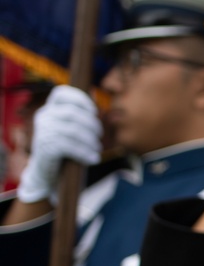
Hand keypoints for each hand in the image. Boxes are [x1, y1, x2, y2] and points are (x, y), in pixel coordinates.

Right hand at [17, 85, 102, 204]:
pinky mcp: (46, 148)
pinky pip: (70, 147)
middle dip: (91, 123)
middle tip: (99, 135)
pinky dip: (85, 153)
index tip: (94, 111)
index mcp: (48, 109)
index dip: (80, 98)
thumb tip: (94, 98)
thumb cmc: (63, 148)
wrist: (46, 172)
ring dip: (90, 140)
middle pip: (72, 113)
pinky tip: (94, 159)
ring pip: (73, 130)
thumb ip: (77, 116)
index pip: (60, 93)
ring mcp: (42, 133)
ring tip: (97, 148)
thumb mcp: (68, 129)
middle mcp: (43, 118)